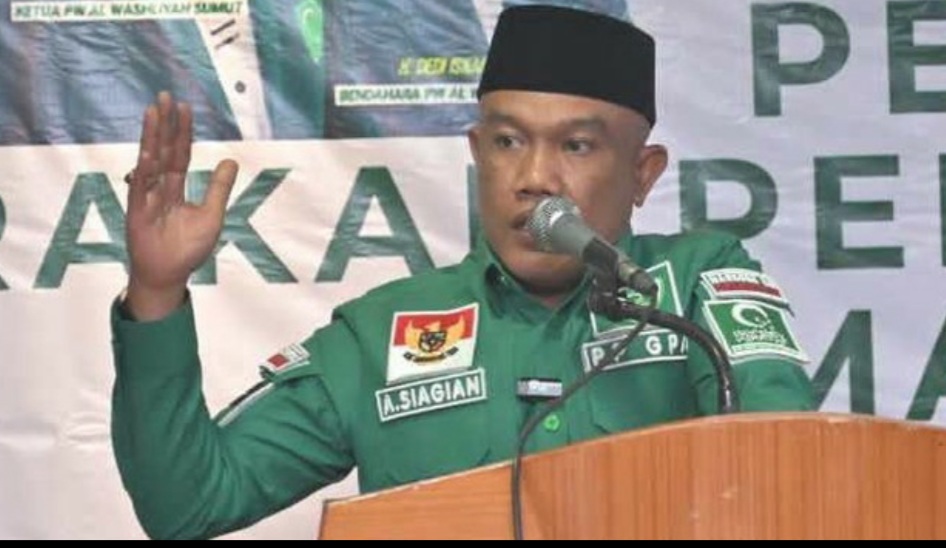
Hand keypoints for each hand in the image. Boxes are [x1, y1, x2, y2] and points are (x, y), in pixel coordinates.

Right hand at [124, 91, 237, 320]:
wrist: (168, 275)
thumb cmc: (187, 248)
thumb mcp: (212, 215)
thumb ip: (219, 188)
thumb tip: (231, 159)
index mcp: (176, 187)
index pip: (180, 153)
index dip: (182, 132)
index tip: (184, 107)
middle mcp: (159, 187)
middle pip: (162, 149)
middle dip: (164, 124)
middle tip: (164, 97)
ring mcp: (146, 197)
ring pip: (149, 161)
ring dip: (151, 137)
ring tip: (153, 112)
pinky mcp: (137, 212)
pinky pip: (141, 188)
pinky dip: (144, 171)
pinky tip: (147, 152)